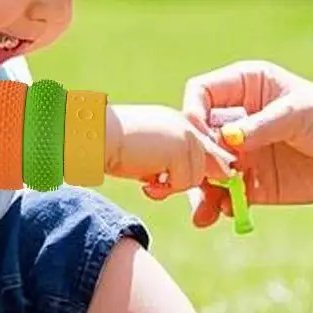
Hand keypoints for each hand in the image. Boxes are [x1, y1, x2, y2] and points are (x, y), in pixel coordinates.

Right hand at [105, 103, 234, 191]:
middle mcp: (186, 125)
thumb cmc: (114, 148)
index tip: (168, 181)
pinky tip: (145, 182)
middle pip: (206, 167)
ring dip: (171, 187)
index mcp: (179, 123)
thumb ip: (175, 164)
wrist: (95, 137)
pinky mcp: (179, 149)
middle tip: (153, 183)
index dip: (194, 173)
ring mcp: (186, 136)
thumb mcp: (150, 157)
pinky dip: (164, 189)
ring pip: (196, 178)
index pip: (205, 153)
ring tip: (148, 181)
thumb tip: (217, 175)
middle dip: (181, 182)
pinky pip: (184, 183)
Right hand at [145, 60, 312, 228]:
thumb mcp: (300, 114)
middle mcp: (239, 119)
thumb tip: (226, 139)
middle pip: (197, 136)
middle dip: (189, 158)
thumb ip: (261, 126)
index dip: (192, 113)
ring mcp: (244, 153)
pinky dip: (218, 206)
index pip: (201, 94)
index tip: (197, 135)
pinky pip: (225, 196)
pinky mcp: (254, 184)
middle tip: (187, 180)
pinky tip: (222, 215)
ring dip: (199, 190)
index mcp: (246, 86)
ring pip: (206, 170)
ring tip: (201, 212)